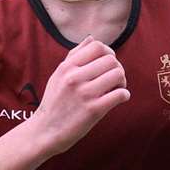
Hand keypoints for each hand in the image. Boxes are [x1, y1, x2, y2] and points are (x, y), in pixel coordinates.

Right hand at [27, 36, 128, 154]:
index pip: (97, 46)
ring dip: (122, 82)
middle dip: (118, 68)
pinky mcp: (93, 110)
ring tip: (116, 89)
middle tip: (114, 80)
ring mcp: (84, 93)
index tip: (107, 65)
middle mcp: (75, 77)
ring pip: (118, 74)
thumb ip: (74, 56)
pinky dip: (124, 95)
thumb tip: (91, 38)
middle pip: (111, 60)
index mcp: (67, 67)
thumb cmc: (55, 102)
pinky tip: (118, 99)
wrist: (45, 131)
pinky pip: (120, 94)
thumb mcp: (58, 75)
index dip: (108, 53)